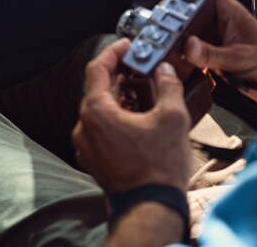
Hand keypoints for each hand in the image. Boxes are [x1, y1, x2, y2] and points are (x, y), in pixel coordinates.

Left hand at [71, 39, 190, 194]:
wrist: (152, 208)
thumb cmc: (158, 169)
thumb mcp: (172, 117)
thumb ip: (168, 86)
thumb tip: (164, 71)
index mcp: (95, 112)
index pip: (97, 69)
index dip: (113, 53)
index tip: (126, 46)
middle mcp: (84, 128)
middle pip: (98, 90)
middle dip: (120, 76)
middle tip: (140, 67)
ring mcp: (87, 146)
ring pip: (100, 111)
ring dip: (120, 98)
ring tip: (144, 93)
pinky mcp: (95, 160)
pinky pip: (102, 130)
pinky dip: (117, 118)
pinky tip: (139, 119)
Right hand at [173, 0, 256, 107]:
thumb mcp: (240, 58)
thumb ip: (213, 54)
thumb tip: (189, 47)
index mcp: (227, 9)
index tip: (168, 0)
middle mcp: (219, 19)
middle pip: (187, 7)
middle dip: (173, 16)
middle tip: (163, 28)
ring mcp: (215, 36)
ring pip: (188, 28)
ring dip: (177, 37)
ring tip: (168, 45)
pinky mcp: (213, 52)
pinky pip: (192, 48)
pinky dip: (184, 54)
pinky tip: (180, 62)